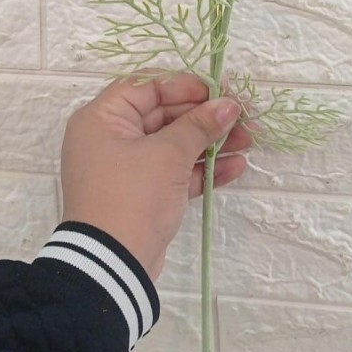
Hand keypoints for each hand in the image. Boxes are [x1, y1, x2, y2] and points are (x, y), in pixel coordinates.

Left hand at [59, 72, 252, 280]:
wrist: (113, 265)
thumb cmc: (131, 196)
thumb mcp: (168, 154)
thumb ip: (199, 125)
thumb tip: (229, 105)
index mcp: (102, 119)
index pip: (146, 87)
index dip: (185, 86)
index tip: (220, 91)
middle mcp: (110, 139)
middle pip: (164, 115)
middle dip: (206, 117)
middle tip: (244, 115)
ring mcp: (127, 168)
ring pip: (174, 144)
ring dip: (211, 142)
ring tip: (250, 139)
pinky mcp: (143, 194)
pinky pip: (175, 172)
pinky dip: (202, 169)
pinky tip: (236, 166)